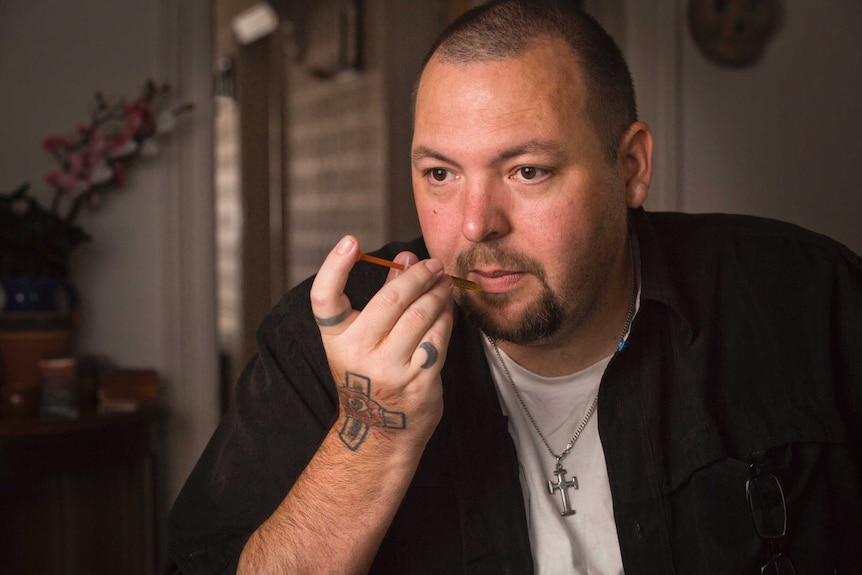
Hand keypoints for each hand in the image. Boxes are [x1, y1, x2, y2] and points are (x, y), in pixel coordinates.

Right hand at [310, 235, 454, 450]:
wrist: (379, 431)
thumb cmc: (371, 373)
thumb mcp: (364, 338)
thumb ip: (384, 295)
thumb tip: (405, 258)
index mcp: (337, 339)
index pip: (325, 299)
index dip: (334, 267)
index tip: (350, 242)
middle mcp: (359, 353)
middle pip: (391, 299)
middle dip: (418, 276)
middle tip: (433, 265)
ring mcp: (389, 369)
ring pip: (420, 315)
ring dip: (438, 293)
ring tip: (445, 282)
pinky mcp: (418, 380)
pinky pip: (438, 337)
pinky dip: (446, 317)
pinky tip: (447, 309)